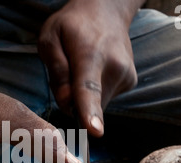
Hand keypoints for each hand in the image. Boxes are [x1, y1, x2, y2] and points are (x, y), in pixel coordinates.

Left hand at [38, 0, 137, 136]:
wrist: (106, 11)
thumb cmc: (72, 25)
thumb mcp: (50, 39)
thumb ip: (56, 72)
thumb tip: (66, 105)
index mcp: (90, 55)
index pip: (88, 89)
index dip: (90, 112)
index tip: (95, 132)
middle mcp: (114, 67)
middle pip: (87, 104)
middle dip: (72, 100)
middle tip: (68, 72)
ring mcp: (126, 76)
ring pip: (97, 104)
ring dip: (84, 96)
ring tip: (84, 68)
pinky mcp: (130, 82)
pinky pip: (105, 98)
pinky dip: (96, 92)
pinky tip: (96, 70)